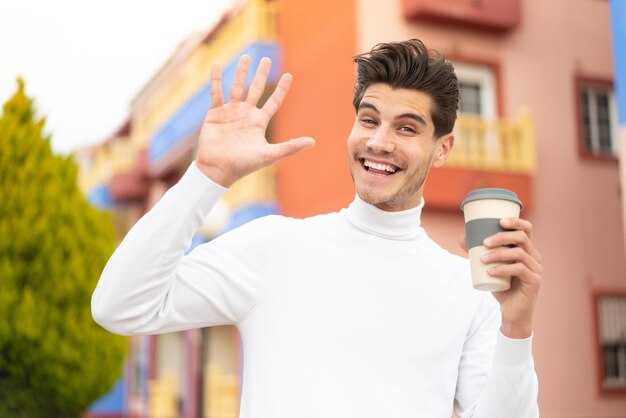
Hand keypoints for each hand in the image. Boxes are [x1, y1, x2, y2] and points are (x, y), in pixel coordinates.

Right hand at [195, 55, 314, 186]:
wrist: (218, 170)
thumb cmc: (244, 165)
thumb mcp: (269, 155)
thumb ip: (290, 147)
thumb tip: (313, 142)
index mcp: (259, 122)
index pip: (274, 102)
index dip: (281, 89)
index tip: (288, 75)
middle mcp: (246, 114)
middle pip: (256, 89)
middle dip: (261, 74)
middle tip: (266, 59)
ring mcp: (230, 113)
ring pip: (236, 87)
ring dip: (241, 72)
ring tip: (246, 57)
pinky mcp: (215, 113)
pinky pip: (216, 93)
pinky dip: (216, 79)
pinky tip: (217, 65)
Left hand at [459, 218, 542, 338]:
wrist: (512, 311)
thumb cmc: (501, 285)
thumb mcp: (489, 266)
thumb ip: (478, 253)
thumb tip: (462, 238)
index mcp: (526, 249)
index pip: (526, 229)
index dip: (516, 221)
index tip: (499, 221)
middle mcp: (534, 256)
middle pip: (522, 238)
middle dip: (502, 237)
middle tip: (484, 242)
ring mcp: (536, 269)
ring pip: (519, 253)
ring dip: (498, 254)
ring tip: (482, 259)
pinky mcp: (534, 281)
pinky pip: (519, 270)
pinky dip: (503, 269)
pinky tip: (490, 271)